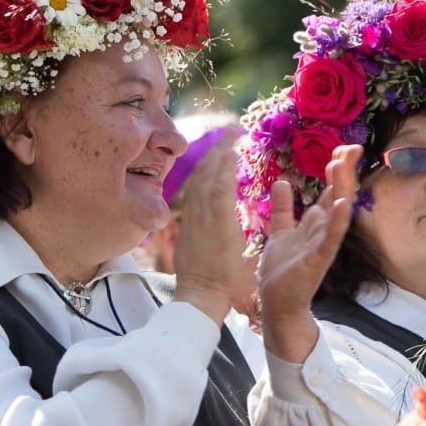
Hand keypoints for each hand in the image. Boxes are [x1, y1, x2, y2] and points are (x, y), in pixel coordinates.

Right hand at [173, 131, 245, 326]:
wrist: (201, 295)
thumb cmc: (206, 280)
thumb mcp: (201, 249)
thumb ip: (205, 233)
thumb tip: (208, 227)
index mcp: (193, 220)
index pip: (198, 185)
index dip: (206, 164)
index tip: (216, 147)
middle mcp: (195, 214)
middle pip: (201, 173)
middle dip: (212, 150)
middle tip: (224, 130)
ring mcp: (203, 217)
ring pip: (208, 176)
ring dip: (219, 152)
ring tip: (230, 132)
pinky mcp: (216, 223)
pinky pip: (219, 190)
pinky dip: (224, 170)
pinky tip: (232, 153)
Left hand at [259, 144, 361, 361]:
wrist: (277, 303)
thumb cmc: (282, 271)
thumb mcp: (280, 232)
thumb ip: (284, 209)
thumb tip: (282, 182)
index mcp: (315, 223)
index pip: (330, 190)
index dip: (336, 169)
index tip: (342, 148)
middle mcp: (323, 230)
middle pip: (338, 194)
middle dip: (344, 171)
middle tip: (352, 148)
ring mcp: (323, 245)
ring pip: (337, 212)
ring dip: (342, 189)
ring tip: (345, 165)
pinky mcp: (318, 260)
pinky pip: (331, 238)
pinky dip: (338, 221)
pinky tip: (344, 205)